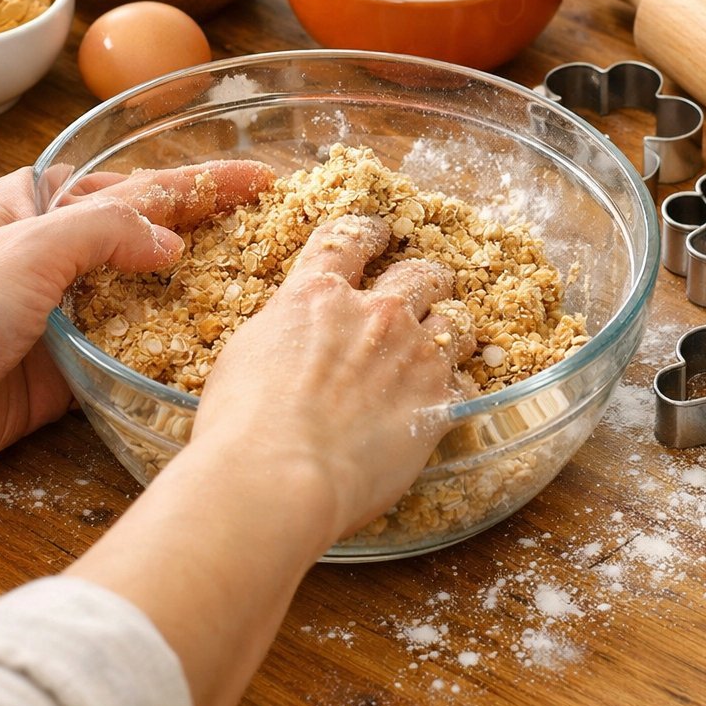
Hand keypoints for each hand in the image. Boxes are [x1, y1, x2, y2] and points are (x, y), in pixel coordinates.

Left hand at [0, 160, 271, 490]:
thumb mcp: (34, 244)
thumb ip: (109, 231)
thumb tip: (172, 244)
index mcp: (44, 202)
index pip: (143, 185)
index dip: (205, 181)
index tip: (261, 181)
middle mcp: (59, 251)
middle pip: (151, 235)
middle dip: (211, 232)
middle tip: (275, 231)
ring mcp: (67, 309)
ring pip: (147, 294)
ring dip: (199, 291)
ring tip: (262, 287)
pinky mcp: (70, 364)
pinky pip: (133, 350)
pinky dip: (171, 347)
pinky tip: (214, 347)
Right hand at [194, 213, 473, 541]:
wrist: (280, 473)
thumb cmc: (243, 423)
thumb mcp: (246, 354)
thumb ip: (284, 331)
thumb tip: (293, 339)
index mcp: (317, 295)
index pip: (348, 240)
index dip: (368, 232)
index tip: (379, 233)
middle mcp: (373, 313)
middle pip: (416, 274)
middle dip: (423, 279)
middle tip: (424, 286)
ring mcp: (412, 353)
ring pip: (452, 321)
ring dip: (448, 328)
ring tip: (448, 338)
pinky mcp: (438, 400)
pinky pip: (463, 380)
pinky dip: (454, 385)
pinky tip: (445, 395)